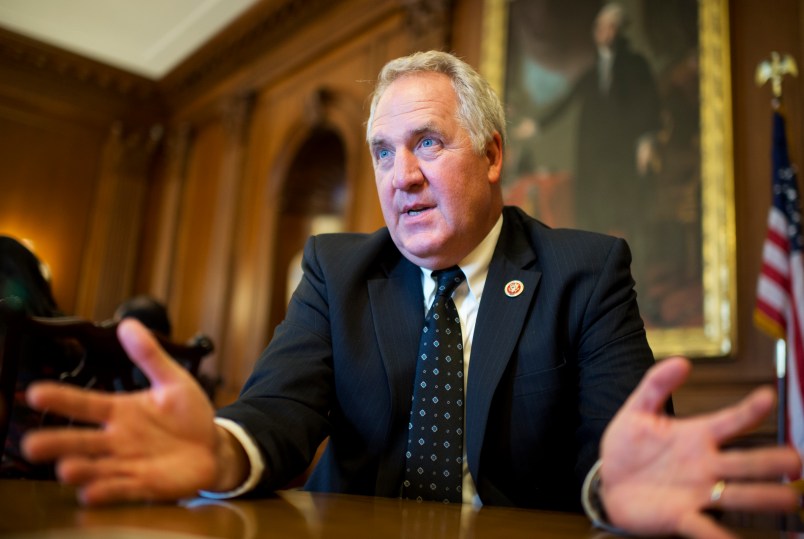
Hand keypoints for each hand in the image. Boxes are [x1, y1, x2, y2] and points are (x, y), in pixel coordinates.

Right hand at [22, 319, 227, 504]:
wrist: (213, 449)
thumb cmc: (189, 415)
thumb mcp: (173, 381)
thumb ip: (150, 356)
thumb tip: (129, 324)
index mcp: (121, 411)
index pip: (86, 403)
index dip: (62, 398)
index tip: (36, 392)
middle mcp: (117, 438)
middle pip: (80, 440)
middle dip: (56, 442)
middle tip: (33, 443)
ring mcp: (127, 463)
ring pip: (95, 467)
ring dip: (79, 469)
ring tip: (66, 469)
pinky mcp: (142, 484)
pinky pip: (119, 489)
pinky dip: (105, 491)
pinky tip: (91, 492)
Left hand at [600, 356, 801, 538]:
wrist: (609, 482)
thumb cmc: (629, 447)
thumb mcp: (637, 411)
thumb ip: (656, 385)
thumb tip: (681, 362)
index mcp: (697, 436)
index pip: (730, 421)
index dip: (749, 410)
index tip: (766, 397)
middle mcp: (705, 465)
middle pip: (745, 462)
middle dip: (772, 461)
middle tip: (795, 461)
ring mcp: (697, 492)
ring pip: (738, 494)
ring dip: (764, 497)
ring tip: (789, 499)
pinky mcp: (681, 517)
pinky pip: (705, 528)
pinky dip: (720, 537)